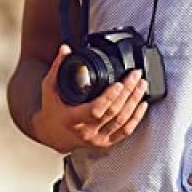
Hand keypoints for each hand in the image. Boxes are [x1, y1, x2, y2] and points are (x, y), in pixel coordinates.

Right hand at [33, 45, 148, 152]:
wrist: (52, 135)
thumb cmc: (52, 111)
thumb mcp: (49, 88)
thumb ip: (57, 68)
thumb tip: (65, 49)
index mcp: (71, 119)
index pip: (94, 110)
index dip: (109, 97)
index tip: (119, 83)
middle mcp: (86, 132)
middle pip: (113, 113)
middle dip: (127, 93)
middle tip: (135, 77)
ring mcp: (97, 139)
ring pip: (122, 121)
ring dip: (134, 102)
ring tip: (141, 86)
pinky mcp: (106, 142)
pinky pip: (125, 131)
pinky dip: (136, 118)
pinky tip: (142, 105)